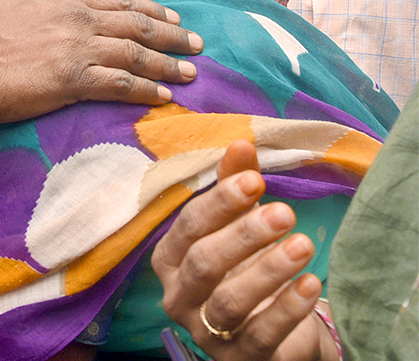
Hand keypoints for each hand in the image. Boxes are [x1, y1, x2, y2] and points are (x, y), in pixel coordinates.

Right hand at [0, 0, 200, 119]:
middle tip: (198, 44)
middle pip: (138, 25)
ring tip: (191, 73)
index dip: (153, 9)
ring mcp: (77, 49)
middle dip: (173, 34)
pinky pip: (120, 84)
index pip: (120, 1)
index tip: (176, 17)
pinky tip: (164, 97)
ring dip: (168, 64)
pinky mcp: (73, 80)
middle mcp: (78, 20)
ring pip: (136, 53)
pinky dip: (146, 89)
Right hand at [152, 141, 337, 360]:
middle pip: (204, 263)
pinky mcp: (239, 359)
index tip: (255, 180)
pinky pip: (262, 334)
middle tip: (284, 213)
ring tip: (303, 244)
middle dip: (244, 235)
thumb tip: (241, 141)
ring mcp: (207, 332)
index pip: (189, 226)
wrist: (268, 330)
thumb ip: (235, 185)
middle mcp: (179, 296)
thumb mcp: (238, 223)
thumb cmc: (244, 266)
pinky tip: (310, 284)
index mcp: (170, 259)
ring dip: (267, 271)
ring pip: (229, 301)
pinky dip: (287, 308)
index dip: (220, 202)